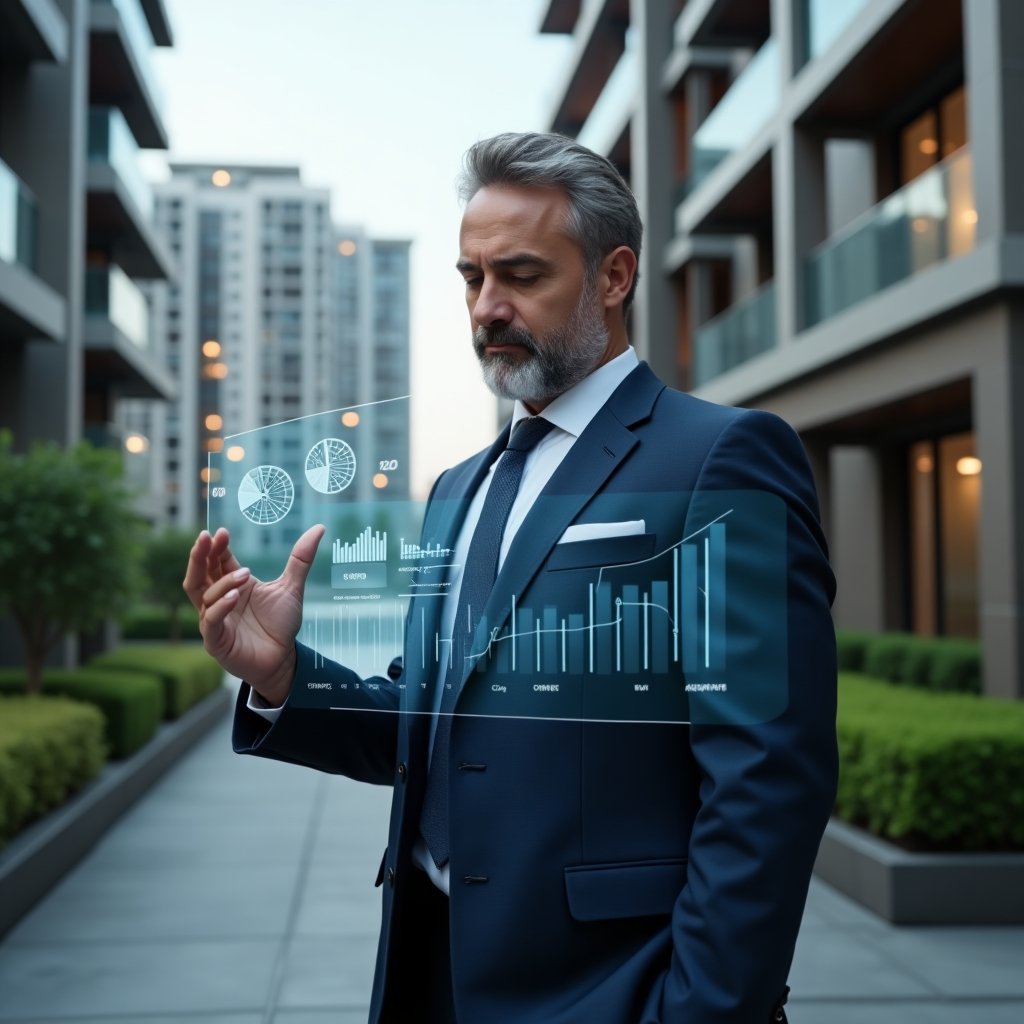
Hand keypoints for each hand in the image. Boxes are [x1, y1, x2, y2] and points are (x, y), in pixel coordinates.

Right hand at [183, 524, 324, 705]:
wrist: (284, 659)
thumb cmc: (281, 624)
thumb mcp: (292, 587)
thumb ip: (301, 559)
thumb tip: (319, 528)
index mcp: (232, 585)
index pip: (217, 561)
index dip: (217, 547)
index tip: (223, 532)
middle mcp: (218, 600)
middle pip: (198, 574)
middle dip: (200, 555)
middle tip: (207, 537)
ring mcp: (214, 620)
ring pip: (203, 595)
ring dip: (221, 582)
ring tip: (244, 575)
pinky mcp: (215, 640)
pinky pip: (211, 620)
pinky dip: (220, 607)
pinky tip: (234, 596)